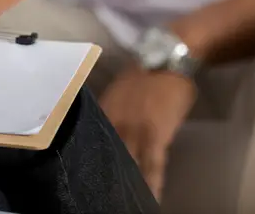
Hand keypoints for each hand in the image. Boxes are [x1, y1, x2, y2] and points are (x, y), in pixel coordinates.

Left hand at [100, 67, 195, 200]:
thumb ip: (113, 110)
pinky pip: (152, 167)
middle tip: (102, 198)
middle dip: (105, 179)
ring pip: (128, 166)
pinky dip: (152, 185)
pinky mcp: (155, 135)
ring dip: (128, 186)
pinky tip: (151, 199)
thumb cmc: (147, 72)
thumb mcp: (120, 90)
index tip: (86, 180)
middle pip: (106, 158)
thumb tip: (108, 128)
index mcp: (104, 111)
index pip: (92, 144)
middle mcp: (114, 122)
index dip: (91, 163)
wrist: (168, 56)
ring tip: (126, 204)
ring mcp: (134, 130)